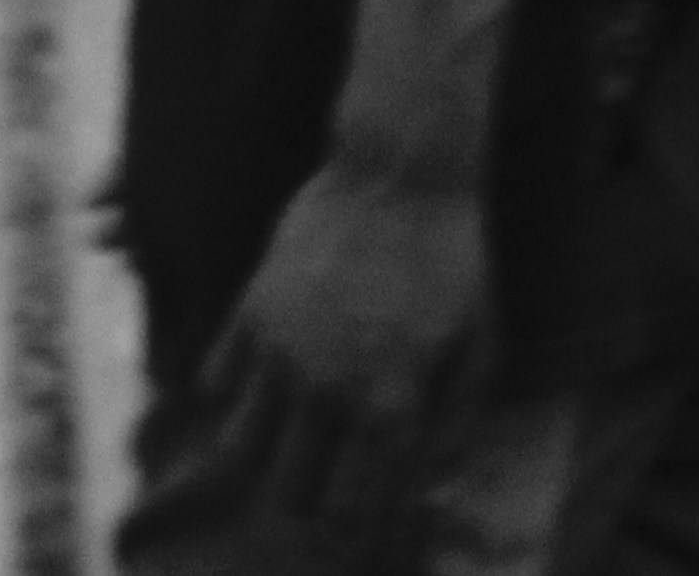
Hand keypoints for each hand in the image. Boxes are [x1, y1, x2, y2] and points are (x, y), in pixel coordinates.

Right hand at [195, 143, 493, 558]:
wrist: (404, 171)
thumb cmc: (455, 257)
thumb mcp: (481, 339)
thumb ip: (456, 416)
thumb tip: (433, 478)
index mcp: (389, 401)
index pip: (354, 504)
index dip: (356, 526)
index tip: (357, 526)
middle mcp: (327, 388)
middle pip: (287, 491)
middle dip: (306, 501)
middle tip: (324, 483)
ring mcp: (281, 352)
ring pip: (240, 450)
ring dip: (263, 455)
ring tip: (290, 438)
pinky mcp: (250, 313)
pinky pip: (217, 383)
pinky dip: (232, 396)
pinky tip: (263, 381)